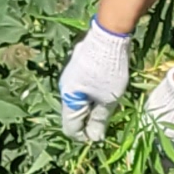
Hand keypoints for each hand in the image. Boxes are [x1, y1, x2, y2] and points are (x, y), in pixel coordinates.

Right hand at [57, 22, 130, 141]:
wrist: (108, 34)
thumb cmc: (109, 70)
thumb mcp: (109, 99)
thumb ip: (99, 120)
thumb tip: (94, 138)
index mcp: (69, 100)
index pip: (71, 129)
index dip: (85, 136)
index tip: (100, 133)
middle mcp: (64, 89)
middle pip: (73, 114)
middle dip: (89, 120)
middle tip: (108, 116)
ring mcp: (69, 76)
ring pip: (78, 100)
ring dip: (91, 105)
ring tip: (109, 100)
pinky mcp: (76, 66)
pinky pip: (81, 87)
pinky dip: (91, 92)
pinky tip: (105, 85)